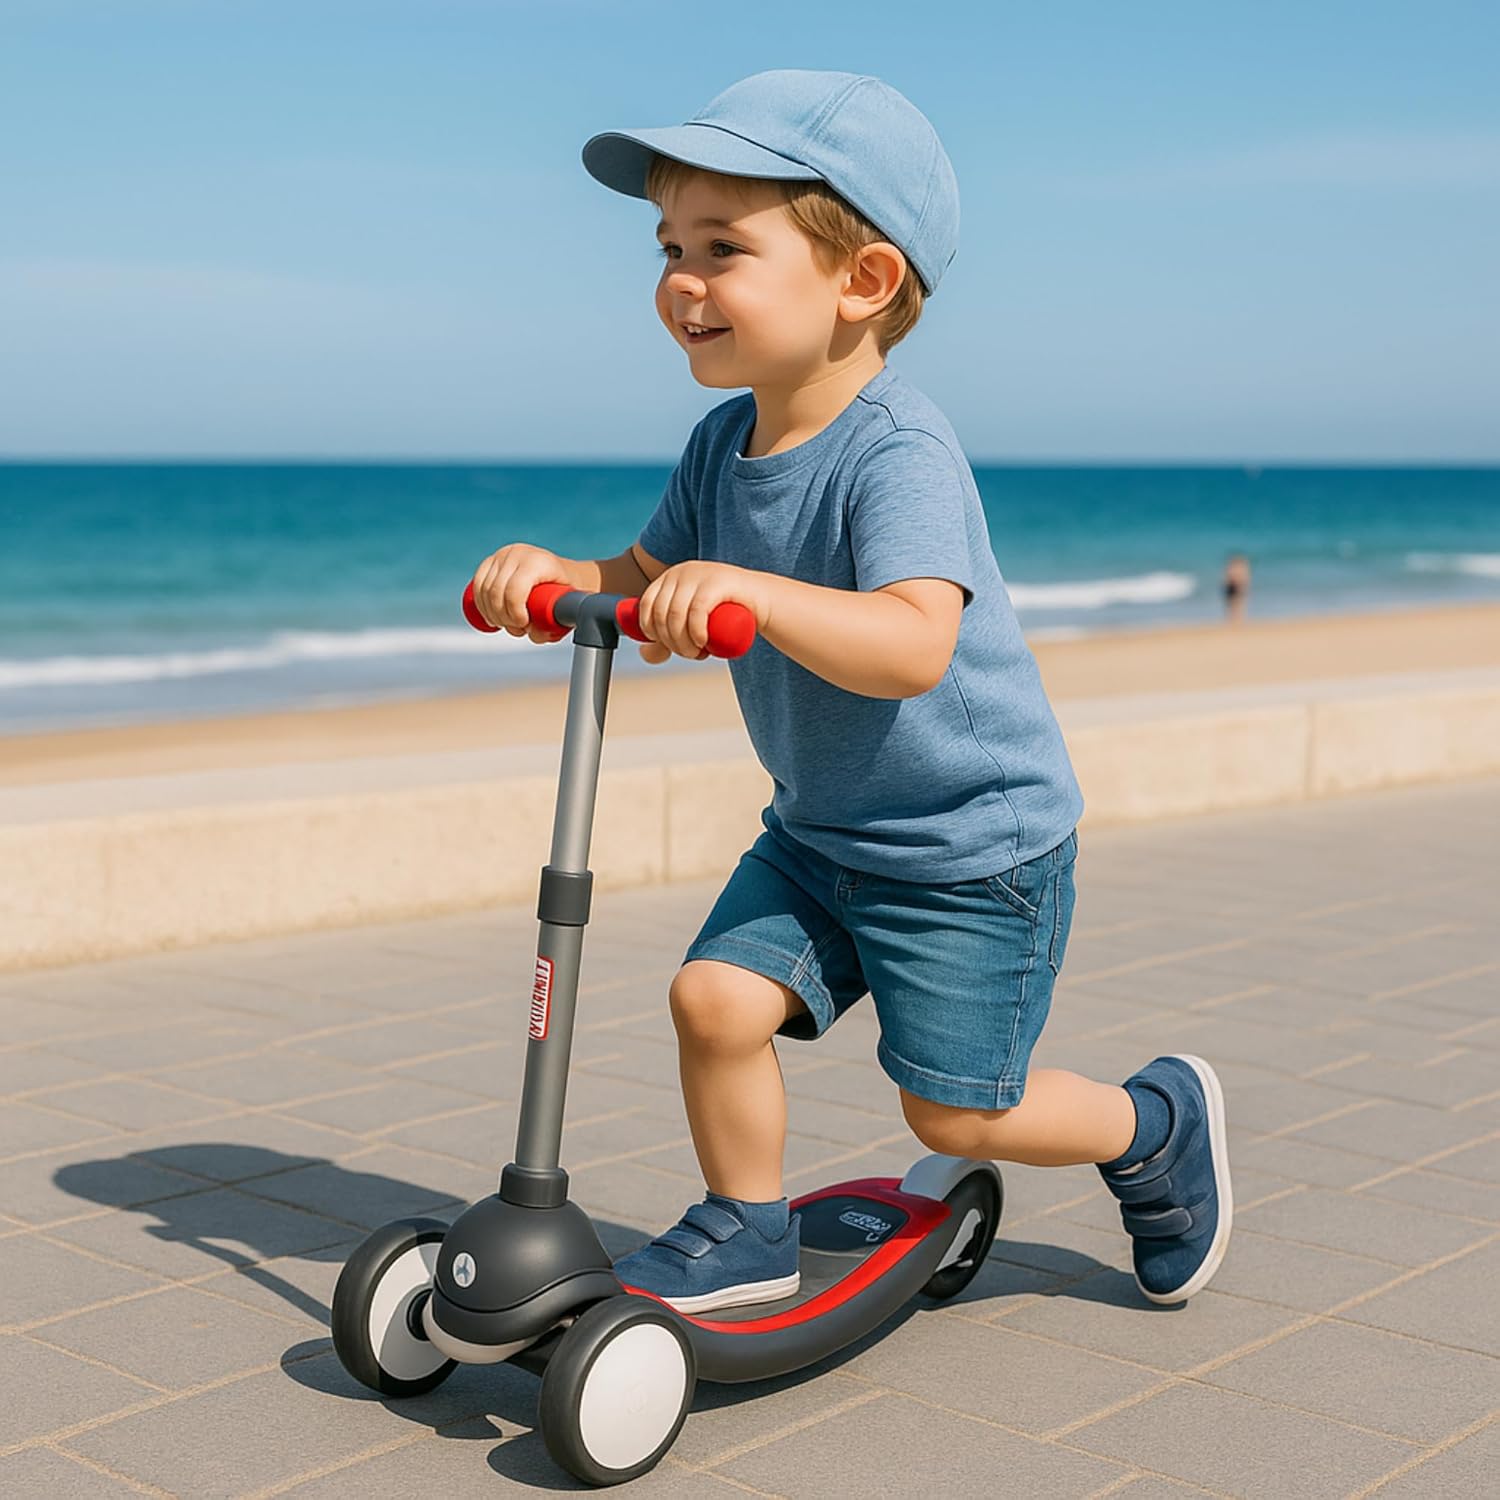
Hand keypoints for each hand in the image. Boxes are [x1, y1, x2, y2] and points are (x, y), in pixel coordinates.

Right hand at [469, 543, 570, 641]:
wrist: (565, 573)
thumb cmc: (566, 593)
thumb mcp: (565, 608)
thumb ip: (551, 626)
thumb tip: (531, 634)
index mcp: (538, 562)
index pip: (514, 591)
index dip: (514, 614)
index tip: (524, 626)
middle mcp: (519, 553)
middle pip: (497, 592)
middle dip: (502, 617)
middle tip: (517, 630)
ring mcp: (503, 554)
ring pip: (485, 589)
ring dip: (491, 613)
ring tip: (506, 625)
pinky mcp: (492, 559)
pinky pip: (478, 583)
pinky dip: (480, 603)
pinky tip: (490, 616)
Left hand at [635, 561, 768, 664]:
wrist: (761, 600)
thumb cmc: (724, 616)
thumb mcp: (690, 626)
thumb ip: (666, 640)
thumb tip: (644, 653)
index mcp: (670, 577)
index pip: (646, 605)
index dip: (651, 632)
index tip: (669, 647)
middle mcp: (681, 572)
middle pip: (661, 613)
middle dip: (671, 642)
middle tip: (690, 654)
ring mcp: (699, 574)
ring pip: (676, 614)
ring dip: (682, 642)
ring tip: (697, 654)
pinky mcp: (717, 581)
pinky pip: (696, 610)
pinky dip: (695, 632)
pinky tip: (702, 643)